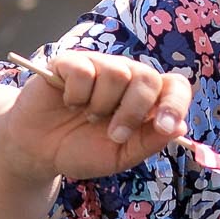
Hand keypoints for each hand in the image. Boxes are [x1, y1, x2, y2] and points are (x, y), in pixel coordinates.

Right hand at [2, 50, 191, 181]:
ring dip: (101, 105)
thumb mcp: (119, 156)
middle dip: (132, 111)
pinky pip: (84, 70)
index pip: (175, 86)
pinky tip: (68, 102)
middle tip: (114, 134)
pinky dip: (77, 94)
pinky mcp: (70, 62)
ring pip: (116, 73)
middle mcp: (127, 76)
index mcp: (145, 99)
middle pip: (147, 77)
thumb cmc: (81, 150)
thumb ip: (149, 141)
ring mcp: (99, 66)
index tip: (167, 126)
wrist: (38, 152)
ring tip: (87, 116)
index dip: (176, 103)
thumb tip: (181, 126)